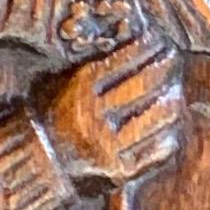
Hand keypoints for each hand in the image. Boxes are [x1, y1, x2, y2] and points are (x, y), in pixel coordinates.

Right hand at [29, 30, 183, 188]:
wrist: (35, 161)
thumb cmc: (49, 114)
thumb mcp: (60, 81)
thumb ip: (92, 65)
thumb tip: (135, 44)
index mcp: (79, 93)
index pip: (124, 61)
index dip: (146, 47)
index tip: (157, 38)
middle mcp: (96, 119)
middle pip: (145, 85)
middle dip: (164, 66)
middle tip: (172, 57)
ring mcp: (110, 147)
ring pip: (159, 116)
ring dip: (172, 97)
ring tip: (174, 88)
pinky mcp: (121, 170)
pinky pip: (158, 147)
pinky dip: (168, 130)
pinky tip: (168, 119)